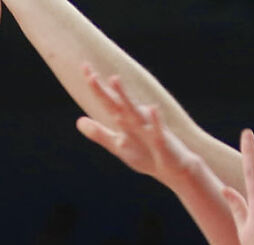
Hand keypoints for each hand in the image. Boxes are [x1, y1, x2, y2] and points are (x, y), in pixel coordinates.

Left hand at [75, 67, 206, 183]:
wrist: (175, 168)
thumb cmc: (147, 155)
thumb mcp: (119, 145)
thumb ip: (99, 133)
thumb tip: (78, 121)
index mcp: (125, 120)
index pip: (107, 101)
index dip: (95, 87)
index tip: (84, 67)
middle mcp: (136, 120)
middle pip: (117, 102)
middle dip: (103, 88)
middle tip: (89, 72)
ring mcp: (149, 129)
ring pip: (135, 112)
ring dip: (124, 96)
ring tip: (114, 79)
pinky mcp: (162, 142)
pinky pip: (158, 130)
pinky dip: (155, 120)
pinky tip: (152, 108)